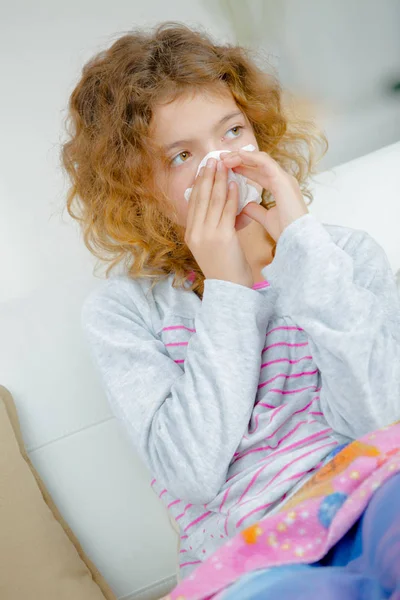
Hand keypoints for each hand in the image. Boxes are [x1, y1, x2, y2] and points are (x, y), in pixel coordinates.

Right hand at [185, 157, 253, 287]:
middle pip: (201, 198)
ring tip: (224, 166)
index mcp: (191, 234)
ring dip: (219, 180)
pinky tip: (234, 183)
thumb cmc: (225, 270)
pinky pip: (227, 210)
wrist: (230, 289)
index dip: (199, 184)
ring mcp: (207, 234)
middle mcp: (195, 233)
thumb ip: (209, 228)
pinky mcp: (222, 236)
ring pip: (213, 201)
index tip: (204, 170)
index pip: (193, 203)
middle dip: (207, 177)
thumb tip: (216, 209)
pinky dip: (231, 195)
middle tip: (212, 160)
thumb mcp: (210, 247)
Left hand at [221, 148, 308, 242]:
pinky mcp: (283, 181)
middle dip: (240, 158)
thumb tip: (243, 205)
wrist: (298, 239)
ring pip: (261, 159)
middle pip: (259, 163)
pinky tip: (238, 155)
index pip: (259, 173)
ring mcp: (284, 179)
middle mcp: (283, 180)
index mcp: (280, 188)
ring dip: (242, 156)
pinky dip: (251, 158)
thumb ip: (255, 210)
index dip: (243, 168)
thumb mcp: (266, 218)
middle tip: (221, 158)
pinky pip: (265, 163)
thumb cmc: (286, 232)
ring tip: (225, 157)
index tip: (226, 167)